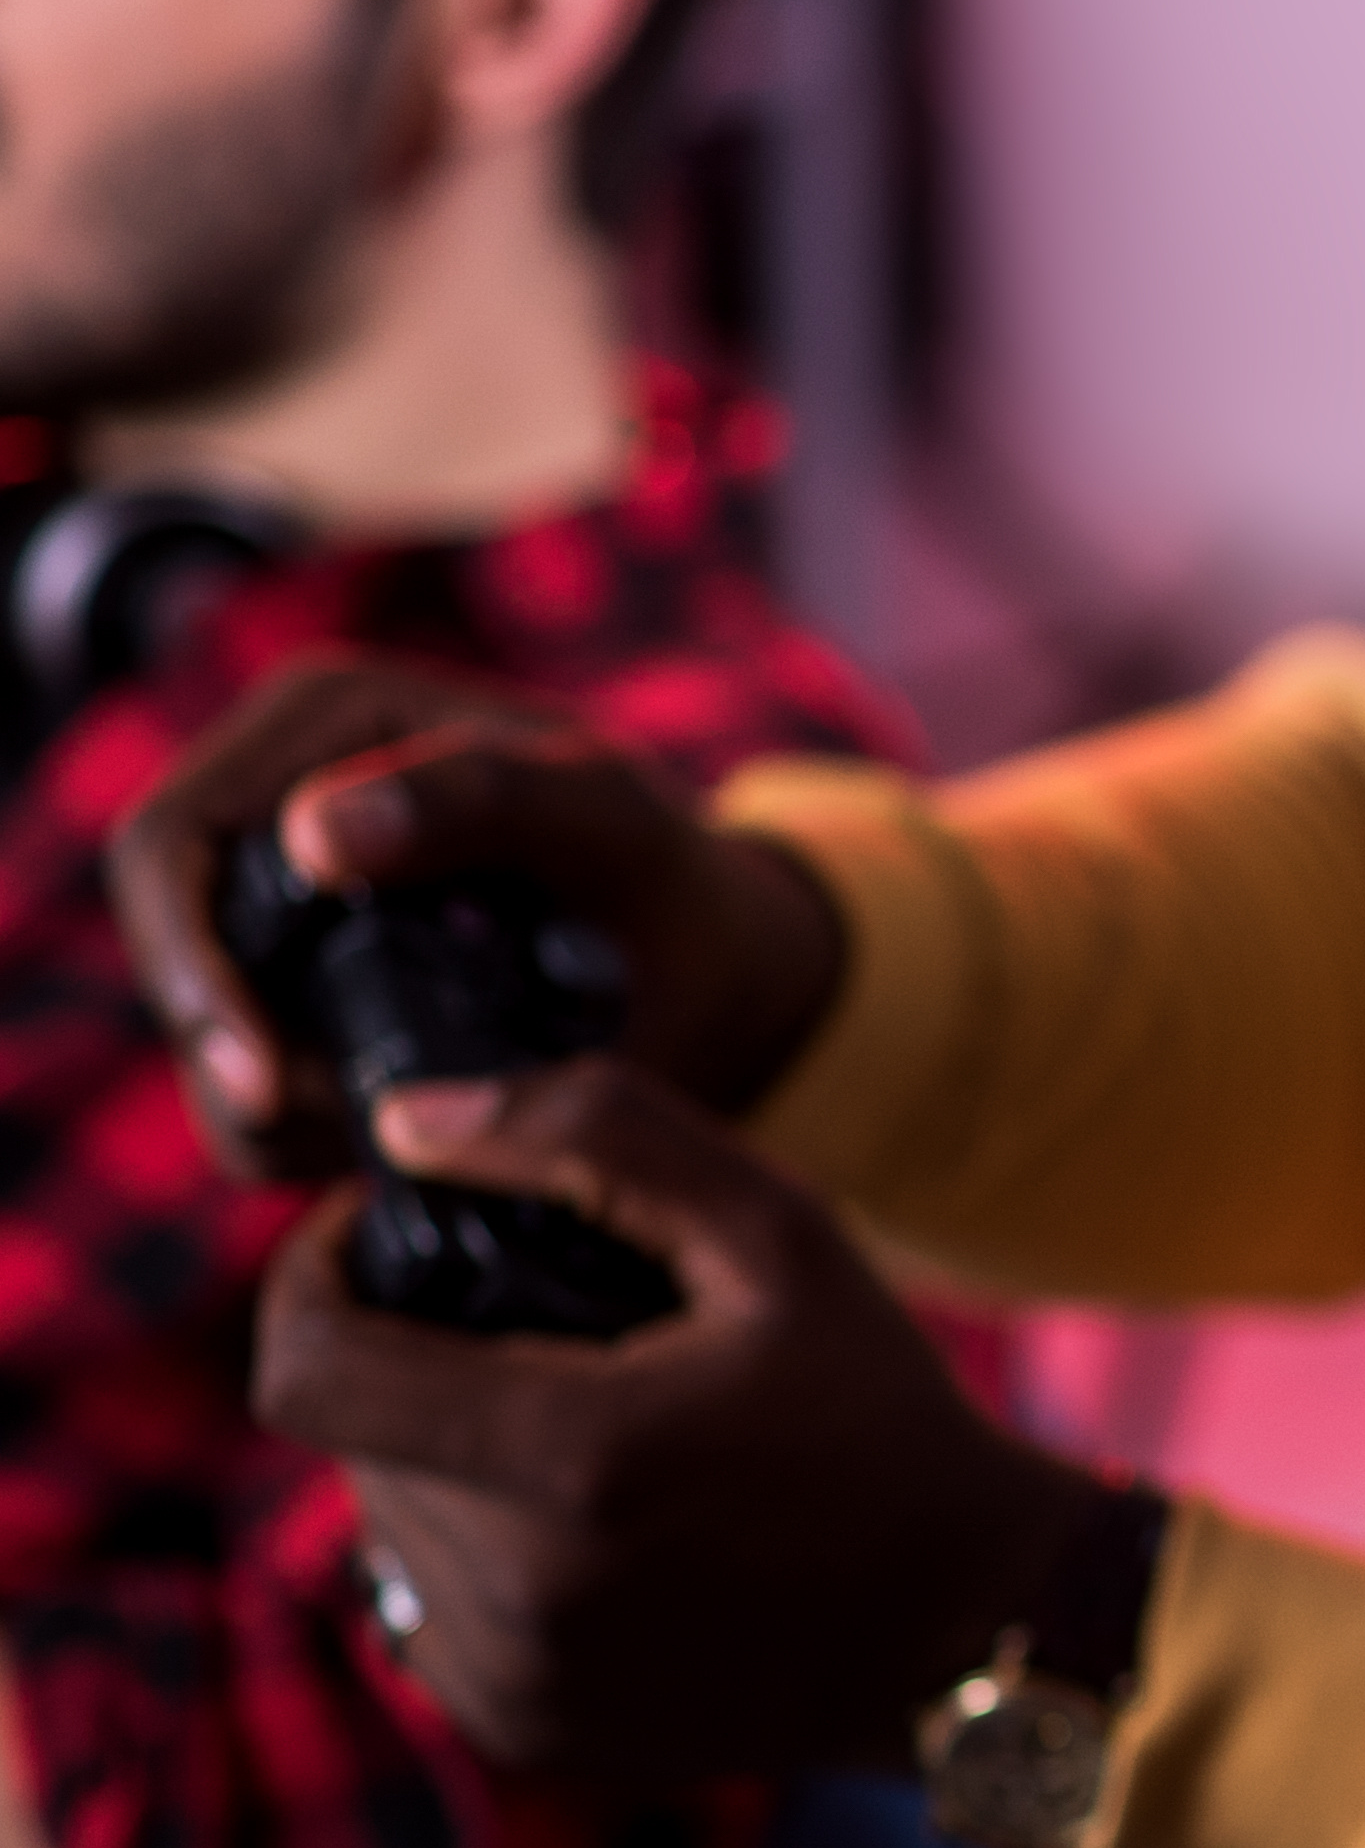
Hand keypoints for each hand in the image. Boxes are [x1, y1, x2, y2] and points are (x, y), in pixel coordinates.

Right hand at [109, 655, 849, 1175]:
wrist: (714, 960)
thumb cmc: (667, 869)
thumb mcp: (608, 819)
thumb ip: (485, 801)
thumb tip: (314, 832)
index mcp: (327, 716)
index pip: (173, 842)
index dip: (193, 966)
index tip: (270, 1079)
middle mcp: (274, 796)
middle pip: (168, 948)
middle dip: (239, 1052)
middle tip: (331, 1129)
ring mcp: (274, 905)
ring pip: (200, 1035)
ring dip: (281, 1108)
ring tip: (406, 1118)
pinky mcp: (294, 998)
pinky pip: (246, 1090)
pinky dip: (310, 1131)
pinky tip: (406, 1127)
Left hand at [255, 1058, 1106, 1778]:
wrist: (976, 1624)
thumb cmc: (881, 1415)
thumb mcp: (780, 1235)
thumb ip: (593, 1141)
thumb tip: (405, 1125)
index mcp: (569, 1459)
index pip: (306, 1367)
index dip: (308, 1281)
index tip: (378, 1240)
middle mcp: (516, 1590)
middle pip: (355, 1436)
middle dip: (413, 1363)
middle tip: (541, 1333)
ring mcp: (511, 1677)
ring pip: (387, 1520)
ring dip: (447, 1457)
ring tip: (589, 1435)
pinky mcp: (522, 1730)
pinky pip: (427, 1608)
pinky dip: (481, 1550)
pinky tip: (600, 1530)